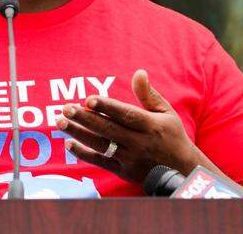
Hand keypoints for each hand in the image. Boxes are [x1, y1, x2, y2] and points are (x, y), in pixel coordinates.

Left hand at [55, 69, 213, 183]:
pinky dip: (83, 153)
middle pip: (108, 129)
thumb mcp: (166, 113)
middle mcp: (139, 143)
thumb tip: (139, 72)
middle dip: (85, 118)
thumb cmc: (171, 136)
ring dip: (78, 133)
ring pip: (101, 145)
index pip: (125, 115)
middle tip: (65, 108)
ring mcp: (130, 158)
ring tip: (60, 122)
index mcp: (150, 125)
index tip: (88, 99)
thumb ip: (148, 94)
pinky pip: (101, 161)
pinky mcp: (124, 171)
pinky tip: (68, 143)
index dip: (106, 107)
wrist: (182, 171)